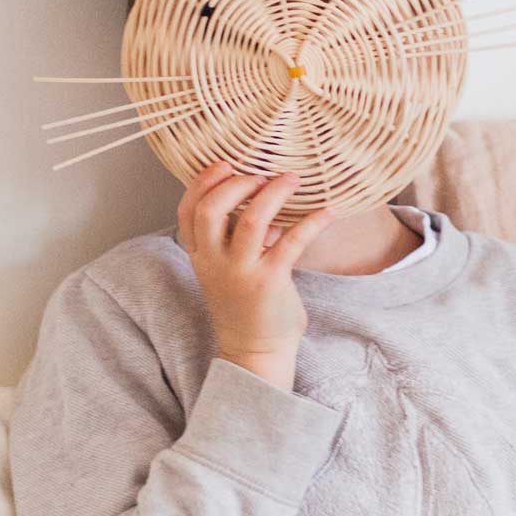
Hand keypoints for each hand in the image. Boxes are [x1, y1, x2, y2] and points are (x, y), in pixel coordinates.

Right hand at [176, 165, 341, 391]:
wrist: (255, 351)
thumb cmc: (244, 303)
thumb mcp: (223, 269)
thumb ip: (230, 237)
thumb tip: (256, 197)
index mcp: (200, 256)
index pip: (187, 211)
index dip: (202, 182)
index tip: (224, 164)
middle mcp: (215, 262)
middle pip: (211, 210)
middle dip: (235, 184)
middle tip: (259, 175)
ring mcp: (241, 272)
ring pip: (252, 220)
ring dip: (273, 193)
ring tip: (291, 180)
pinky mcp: (270, 282)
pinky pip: (292, 241)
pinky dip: (312, 222)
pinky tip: (327, 212)